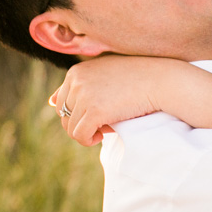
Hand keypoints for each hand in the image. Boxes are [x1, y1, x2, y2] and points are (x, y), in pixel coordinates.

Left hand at [51, 55, 173, 145]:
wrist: (161, 80)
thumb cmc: (137, 77)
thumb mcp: (104, 74)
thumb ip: (79, 84)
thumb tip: (50, 101)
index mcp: (75, 71)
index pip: (61, 102)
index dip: (79, 113)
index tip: (100, 113)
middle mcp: (76, 81)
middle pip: (63, 116)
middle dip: (81, 123)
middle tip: (104, 122)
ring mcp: (84, 95)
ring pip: (70, 128)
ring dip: (87, 132)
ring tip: (107, 127)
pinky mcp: (94, 111)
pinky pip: (80, 136)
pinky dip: (89, 140)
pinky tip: (105, 134)